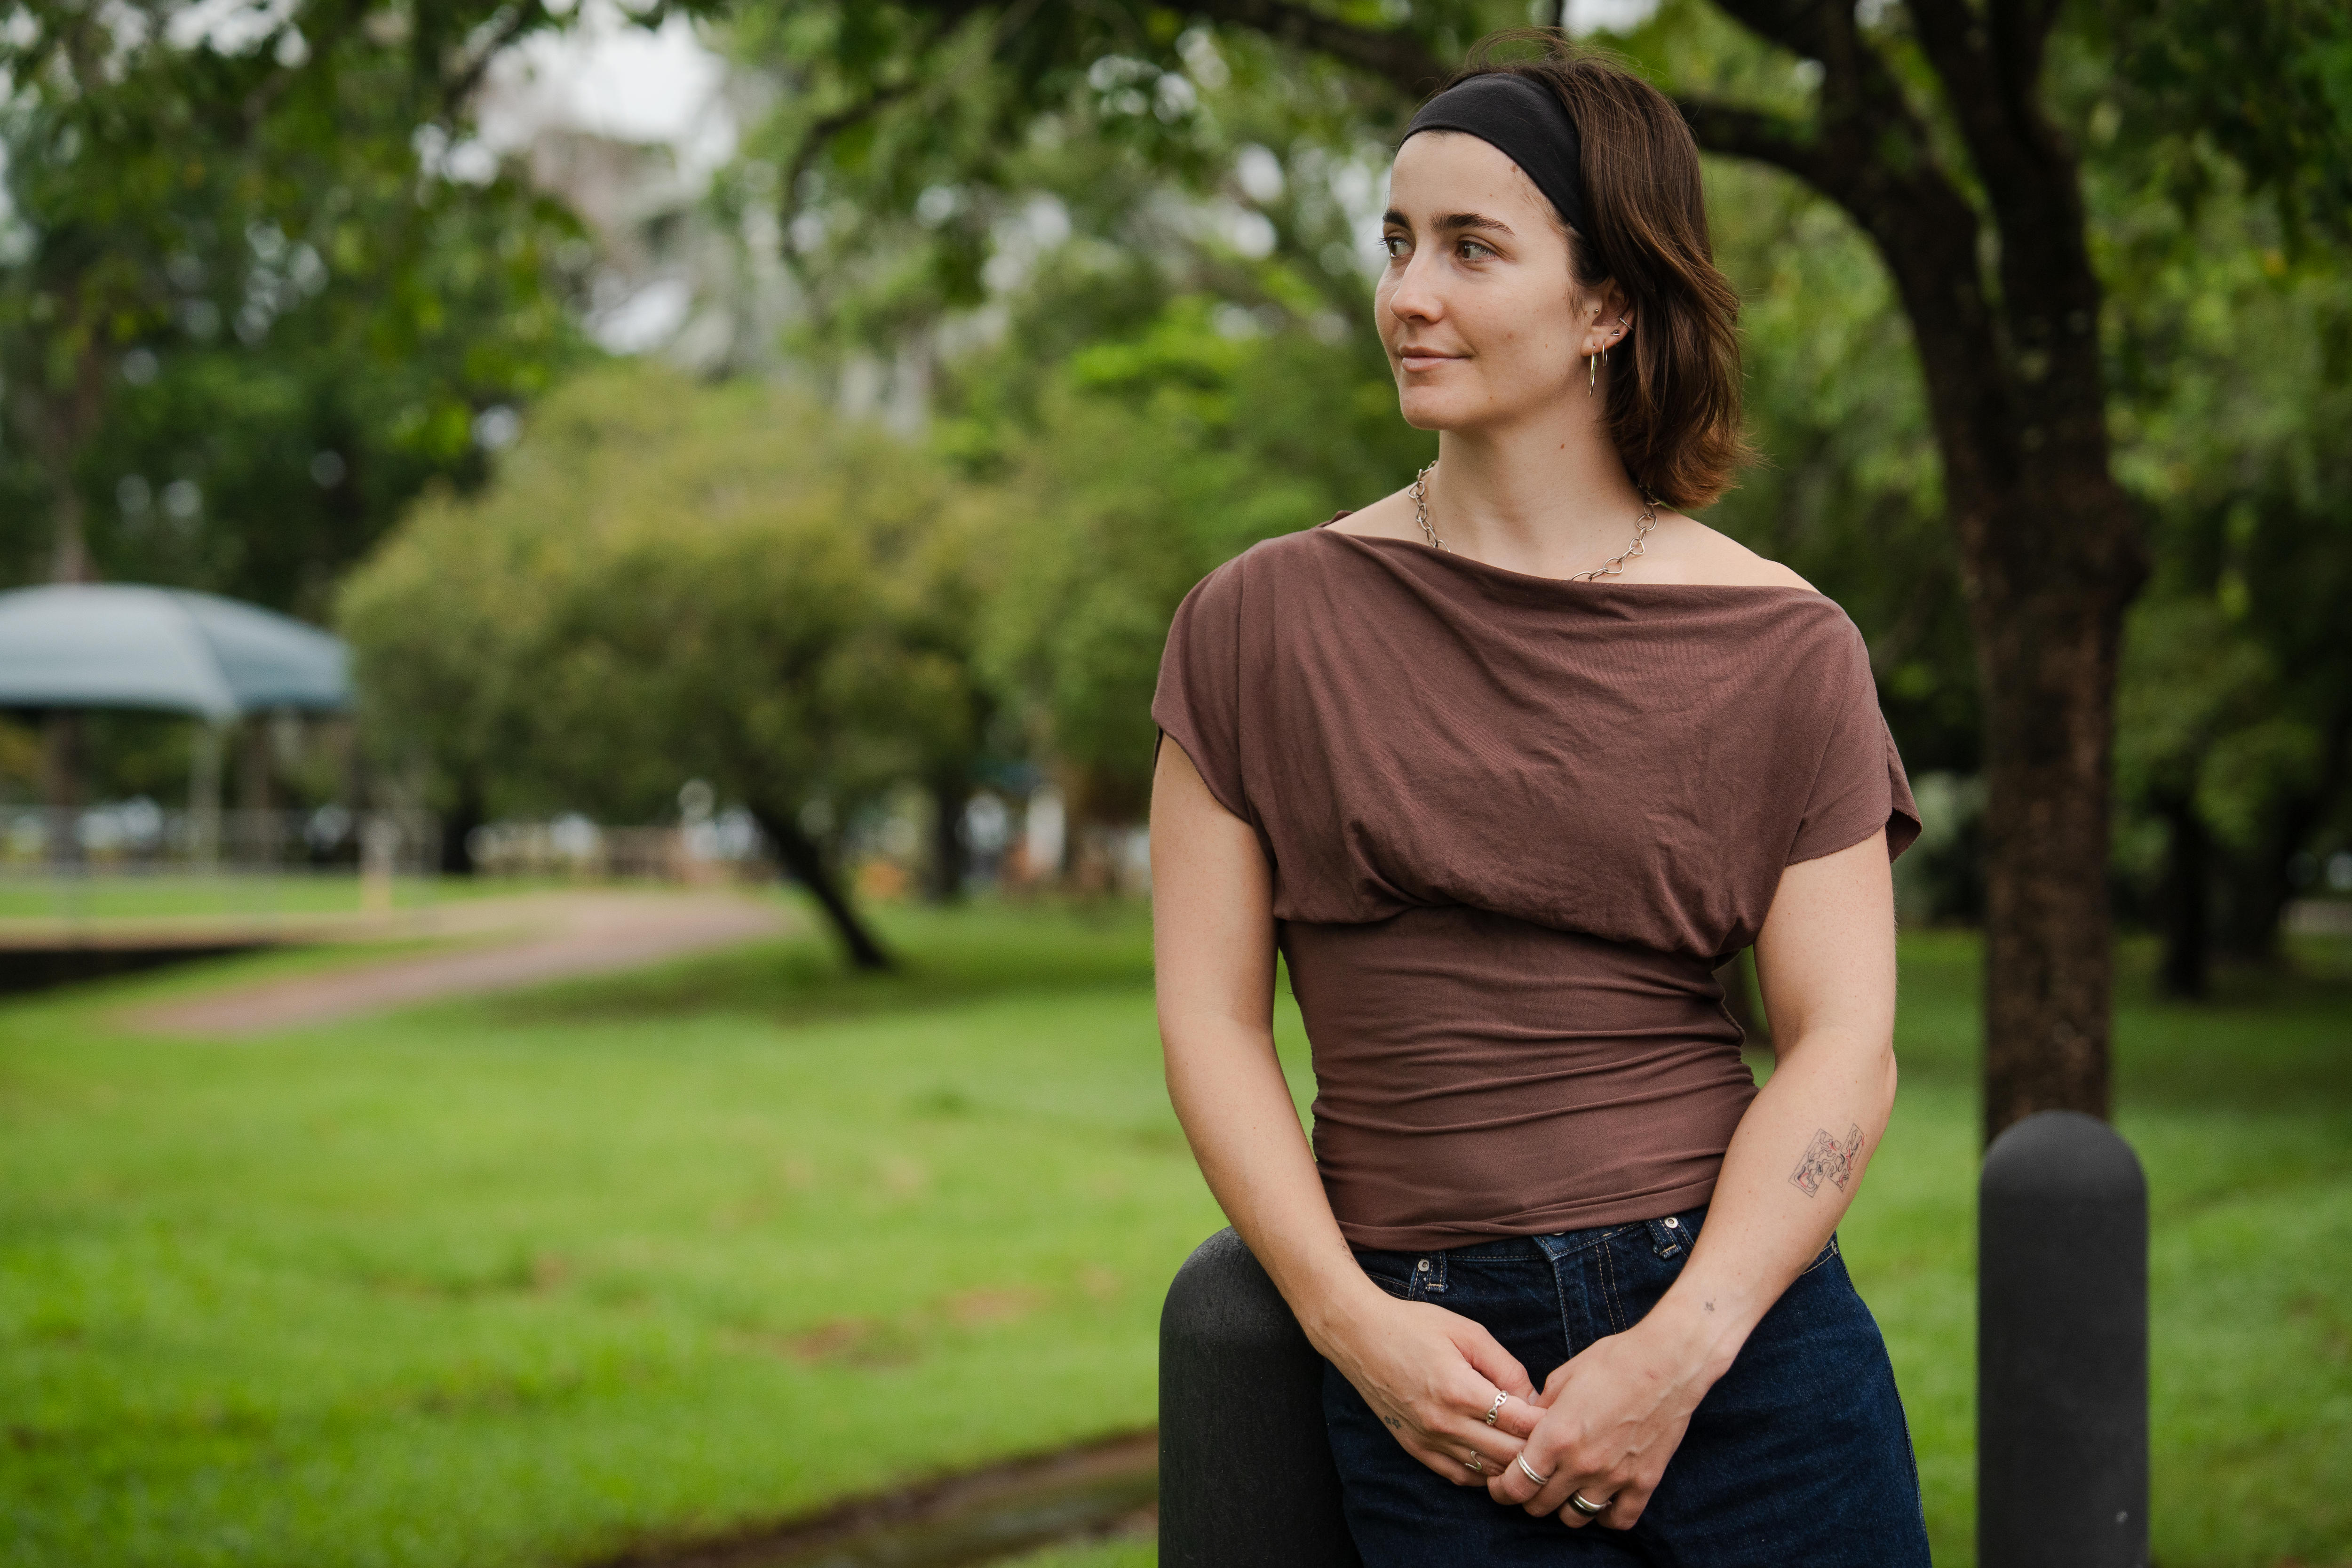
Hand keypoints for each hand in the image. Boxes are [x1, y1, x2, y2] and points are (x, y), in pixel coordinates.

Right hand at [1320, 1292, 1541, 1483]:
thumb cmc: (1414, 1326)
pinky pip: (1459, 1476)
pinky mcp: (1415, 1449)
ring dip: (1510, 1464)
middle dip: (1535, 1448)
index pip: (1520, 1424)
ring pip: (1486, 1473)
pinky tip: (1493, 1456)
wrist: (1359, 1336)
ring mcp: (1427, 1441)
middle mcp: (1444, 1423)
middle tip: (1551, 1436)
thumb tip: (1533, 1399)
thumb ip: (1506, 1367)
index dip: (1547, 1423)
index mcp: (1460, 1390)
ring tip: (1526, 1447)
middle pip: (1508, 1456)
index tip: (1561, 1415)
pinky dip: (1482, 1472)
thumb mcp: (1468, 1332)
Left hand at [1485, 1314, 1715, 1527]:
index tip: (1499, 1484)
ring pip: (1575, 1518)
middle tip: (1530, 1483)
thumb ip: (1540, 1410)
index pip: (1516, 1486)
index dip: (1501, 1490)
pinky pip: (1619, 1520)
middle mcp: (1583, 1464)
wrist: (1668, 1361)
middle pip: (1540, 1506)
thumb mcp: (1563, 1377)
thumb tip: (1525, 1427)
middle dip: (1528, 1496)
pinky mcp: (1644, 1482)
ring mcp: (1615, 1477)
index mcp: (1557, 1436)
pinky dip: (1605, 1516)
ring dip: (1563, 1507)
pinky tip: (1600, 1499)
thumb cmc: (1614, 1360)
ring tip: (1564, 1489)